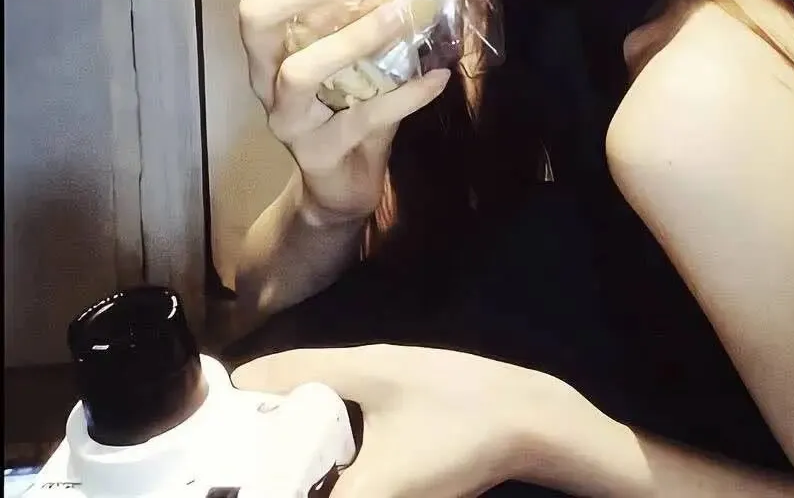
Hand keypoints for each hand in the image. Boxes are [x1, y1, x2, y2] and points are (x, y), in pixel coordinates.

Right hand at [231, 344, 547, 497]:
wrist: (535, 421)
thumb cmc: (458, 438)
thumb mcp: (388, 485)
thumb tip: (286, 495)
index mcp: (354, 368)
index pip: (275, 371)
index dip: (234, 397)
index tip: (201, 429)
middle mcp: (371, 366)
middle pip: (299, 388)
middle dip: (264, 424)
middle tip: (234, 462)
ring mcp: (398, 381)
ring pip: (331, 403)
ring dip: (303, 434)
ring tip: (275, 469)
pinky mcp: (418, 402)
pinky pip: (360, 417)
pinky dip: (337, 441)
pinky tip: (335, 471)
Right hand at [237, 0, 451, 221]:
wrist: (342, 185)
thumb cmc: (348, 107)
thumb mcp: (352, 56)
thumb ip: (364, 13)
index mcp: (270, 43)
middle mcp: (265, 76)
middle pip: (255, 17)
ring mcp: (286, 118)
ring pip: (300, 70)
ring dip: (354, 38)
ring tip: (400, 15)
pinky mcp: (318, 152)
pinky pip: (364, 117)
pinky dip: (407, 95)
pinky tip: (439, 78)